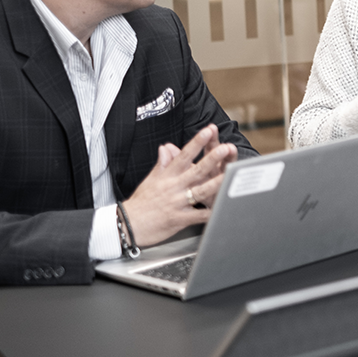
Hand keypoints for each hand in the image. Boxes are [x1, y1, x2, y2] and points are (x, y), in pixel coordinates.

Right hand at [120, 124, 237, 246]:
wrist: (127, 225)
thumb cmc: (141, 202)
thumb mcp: (150, 179)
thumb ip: (162, 163)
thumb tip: (166, 147)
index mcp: (167, 176)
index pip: (183, 155)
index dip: (196, 142)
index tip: (207, 131)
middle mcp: (173, 187)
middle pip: (195, 170)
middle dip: (211, 159)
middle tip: (224, 148)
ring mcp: (177, 203)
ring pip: (200, 191)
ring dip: (215, 182)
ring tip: (229, 174)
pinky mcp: (180, 219)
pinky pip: (199, 215)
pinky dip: (211, 213)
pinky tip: (223, 207)